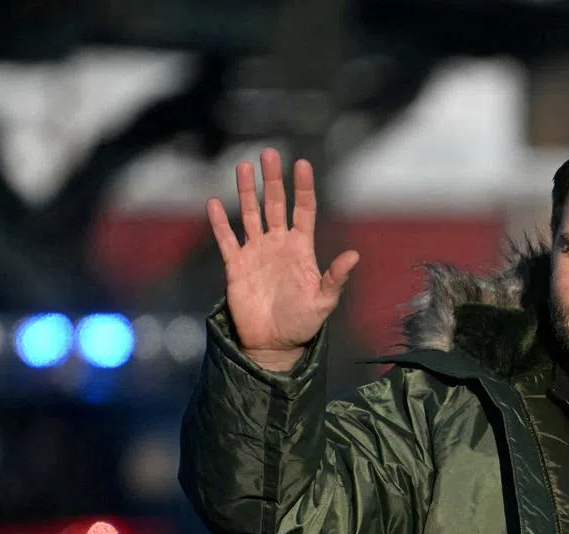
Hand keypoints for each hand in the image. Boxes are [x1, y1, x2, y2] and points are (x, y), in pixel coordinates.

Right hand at [207, 148, 358, 371]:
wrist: (274, 343)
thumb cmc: (303, 322)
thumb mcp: (324, 301)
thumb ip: (336, 278)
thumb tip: (354, 255)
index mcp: (301, 249)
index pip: (303, 210)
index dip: (303, 188)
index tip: (302, 164)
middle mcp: (278, 244)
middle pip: (275, 204)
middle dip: (272, 179)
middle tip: (269, 153)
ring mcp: (256, 253)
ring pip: (250, 214)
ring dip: (246, 191)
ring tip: (243, 167)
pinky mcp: (236, 266)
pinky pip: (226, 239)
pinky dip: (219, 223)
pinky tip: (214, 203)